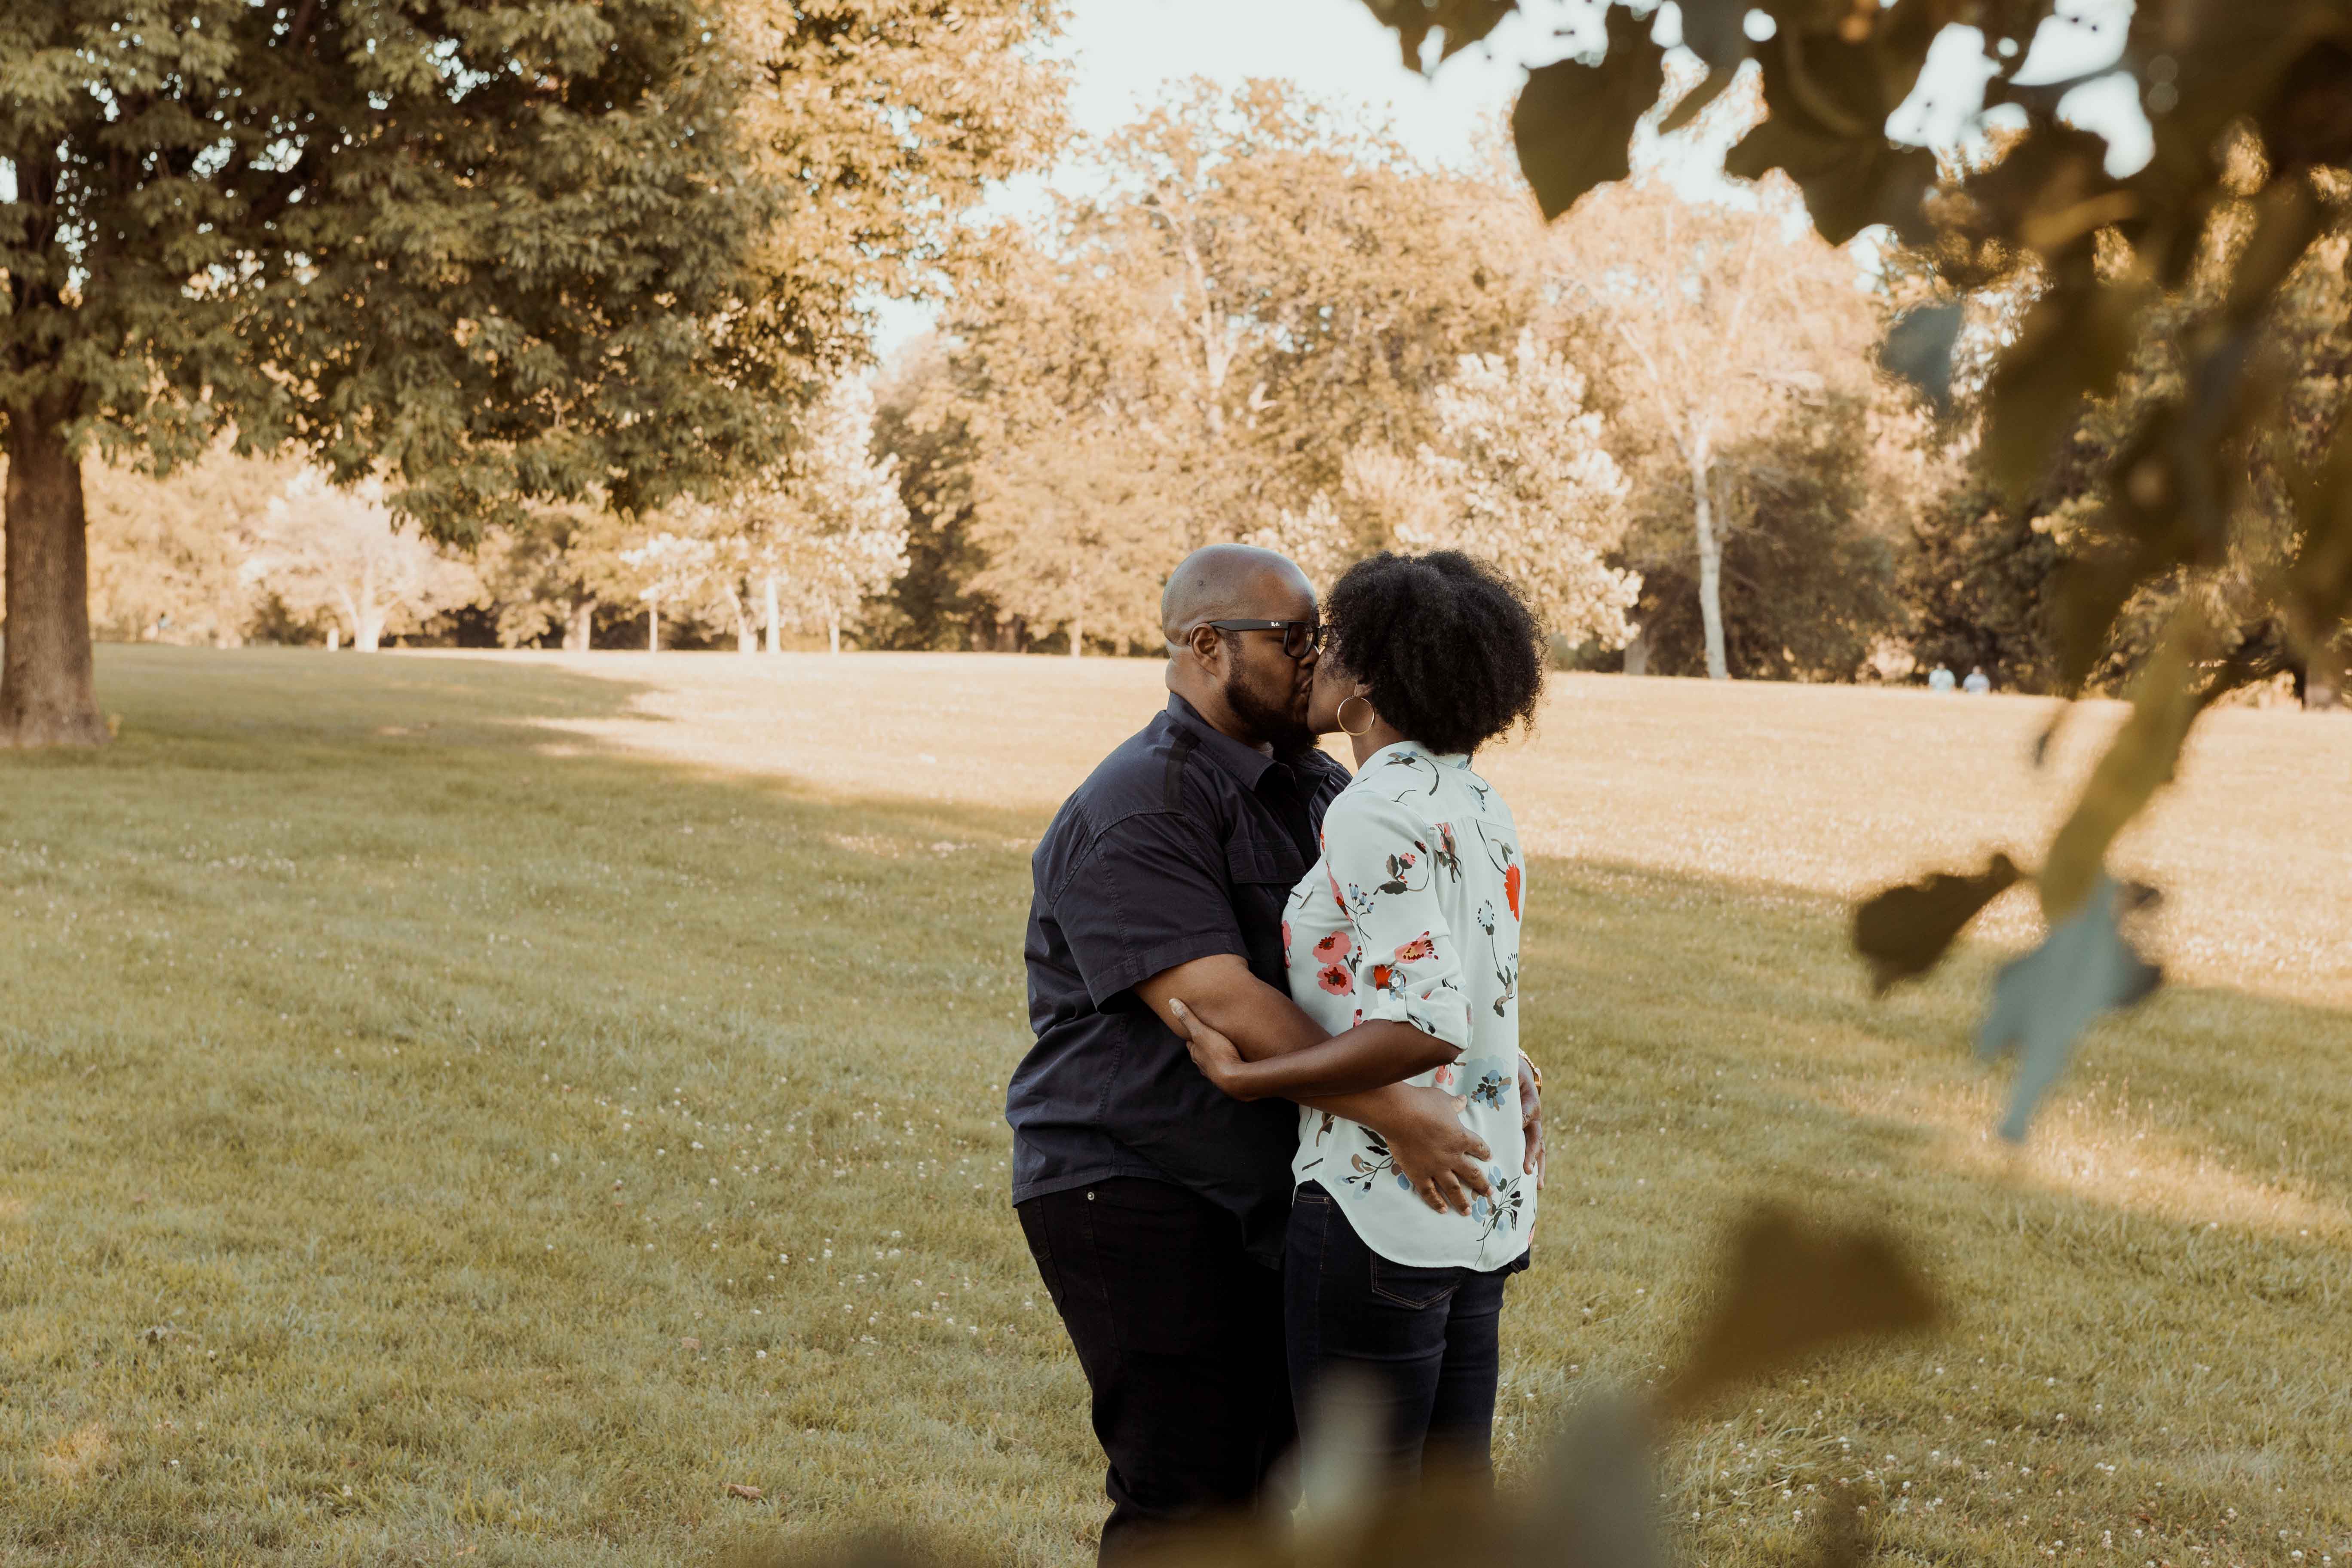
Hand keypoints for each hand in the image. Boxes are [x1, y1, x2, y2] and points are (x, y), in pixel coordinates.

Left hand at [1168, 999, 1247, 1098]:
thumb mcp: (1201, 1032)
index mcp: (1195, 1052)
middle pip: (1200, 1052)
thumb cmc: (1217, 1053)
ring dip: (1215, 1054)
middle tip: (1210, 1034)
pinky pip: (1225, 1067)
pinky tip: (1232, 1059)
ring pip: (1211, 1061)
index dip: (1192, 1033)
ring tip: (1222, 1046)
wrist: (1234, 1078)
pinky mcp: (1227, 1077)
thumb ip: (1187, 1018)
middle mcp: (1202, 1064)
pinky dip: (1226, 1062)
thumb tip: (1171, 1002)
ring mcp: (1214, 1072)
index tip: (1196, 1026)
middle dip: (1203, 1044)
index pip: (1190, 1042)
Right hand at [1367, 1085, 1491, 1214]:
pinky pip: (1429, 1192)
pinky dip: (1436, 1202)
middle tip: (1488, 1194)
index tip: (1488, 1156)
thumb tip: (1462, 1100)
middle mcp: (1452, 1157)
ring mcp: (1436, 1168)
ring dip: (1461, 1201)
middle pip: (1472, 1174)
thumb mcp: (1443, 1100)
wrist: (1400, 1114)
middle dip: (1482, 1185)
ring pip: (1453, 1188)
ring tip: (1468, 1211)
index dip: (1484, 1152)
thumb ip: (1454, 1104)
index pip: (1478, 1147)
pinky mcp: (1418, 1174)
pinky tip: (1442, 1210)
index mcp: (1461, 1138)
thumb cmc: (1423, 1103)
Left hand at [1518, 1053, 1544, 1189]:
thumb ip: (1514, 1091)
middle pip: (1537, 1143)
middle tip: (1531, 1175)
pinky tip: (1524, 1179)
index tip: (1525, 1156)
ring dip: (1536, 1166)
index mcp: (1531, 1106)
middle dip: (1535, 1160)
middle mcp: (1532, 1120)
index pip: (1530, 1123)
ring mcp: (1528, 1127)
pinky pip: (1524, 1147)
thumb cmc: (1511, 1073)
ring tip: (1537, 1186)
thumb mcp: (1514, 1077)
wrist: (1514, 1069)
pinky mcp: (1521, 1131)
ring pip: (1536, 1149)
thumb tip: (1519, 1117)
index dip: (1528, 1142)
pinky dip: (1527, 1162)